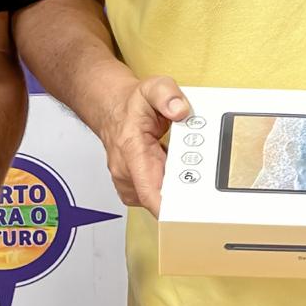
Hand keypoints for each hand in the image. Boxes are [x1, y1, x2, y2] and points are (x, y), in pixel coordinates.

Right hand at [96, 75, 187, 215]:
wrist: (113, 109)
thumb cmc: (132, 104)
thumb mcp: (152, 88)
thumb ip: (167, 95)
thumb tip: (180, 110)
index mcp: (132, 152)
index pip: (149, 193)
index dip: (170, 211)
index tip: (187, 217)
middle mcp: (127, 171)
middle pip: (160, 199)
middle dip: (182, 192)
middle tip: (192, 168)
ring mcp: (128, 181)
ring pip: (159, 199)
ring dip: (174, 188)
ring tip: (174, 159)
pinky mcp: (133, 187)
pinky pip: (156, 195)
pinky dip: (167, 186)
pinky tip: (168, 167)